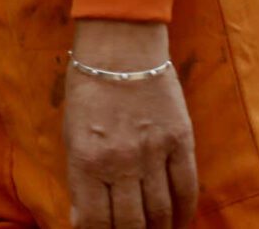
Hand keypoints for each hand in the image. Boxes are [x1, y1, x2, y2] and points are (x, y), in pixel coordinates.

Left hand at [65, 18, 197, 228]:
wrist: (121, 47)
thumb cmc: (89, 90)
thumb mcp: (72, 135)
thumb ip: (80, 180)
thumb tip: (84, 220)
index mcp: (86, 161)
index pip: (95, 222)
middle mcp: (120, 162)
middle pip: (130, 224)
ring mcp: (153, 152)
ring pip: (160, 213)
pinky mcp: (180, 141)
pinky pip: (186, 189)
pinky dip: (185, 214)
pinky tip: (180, 224)